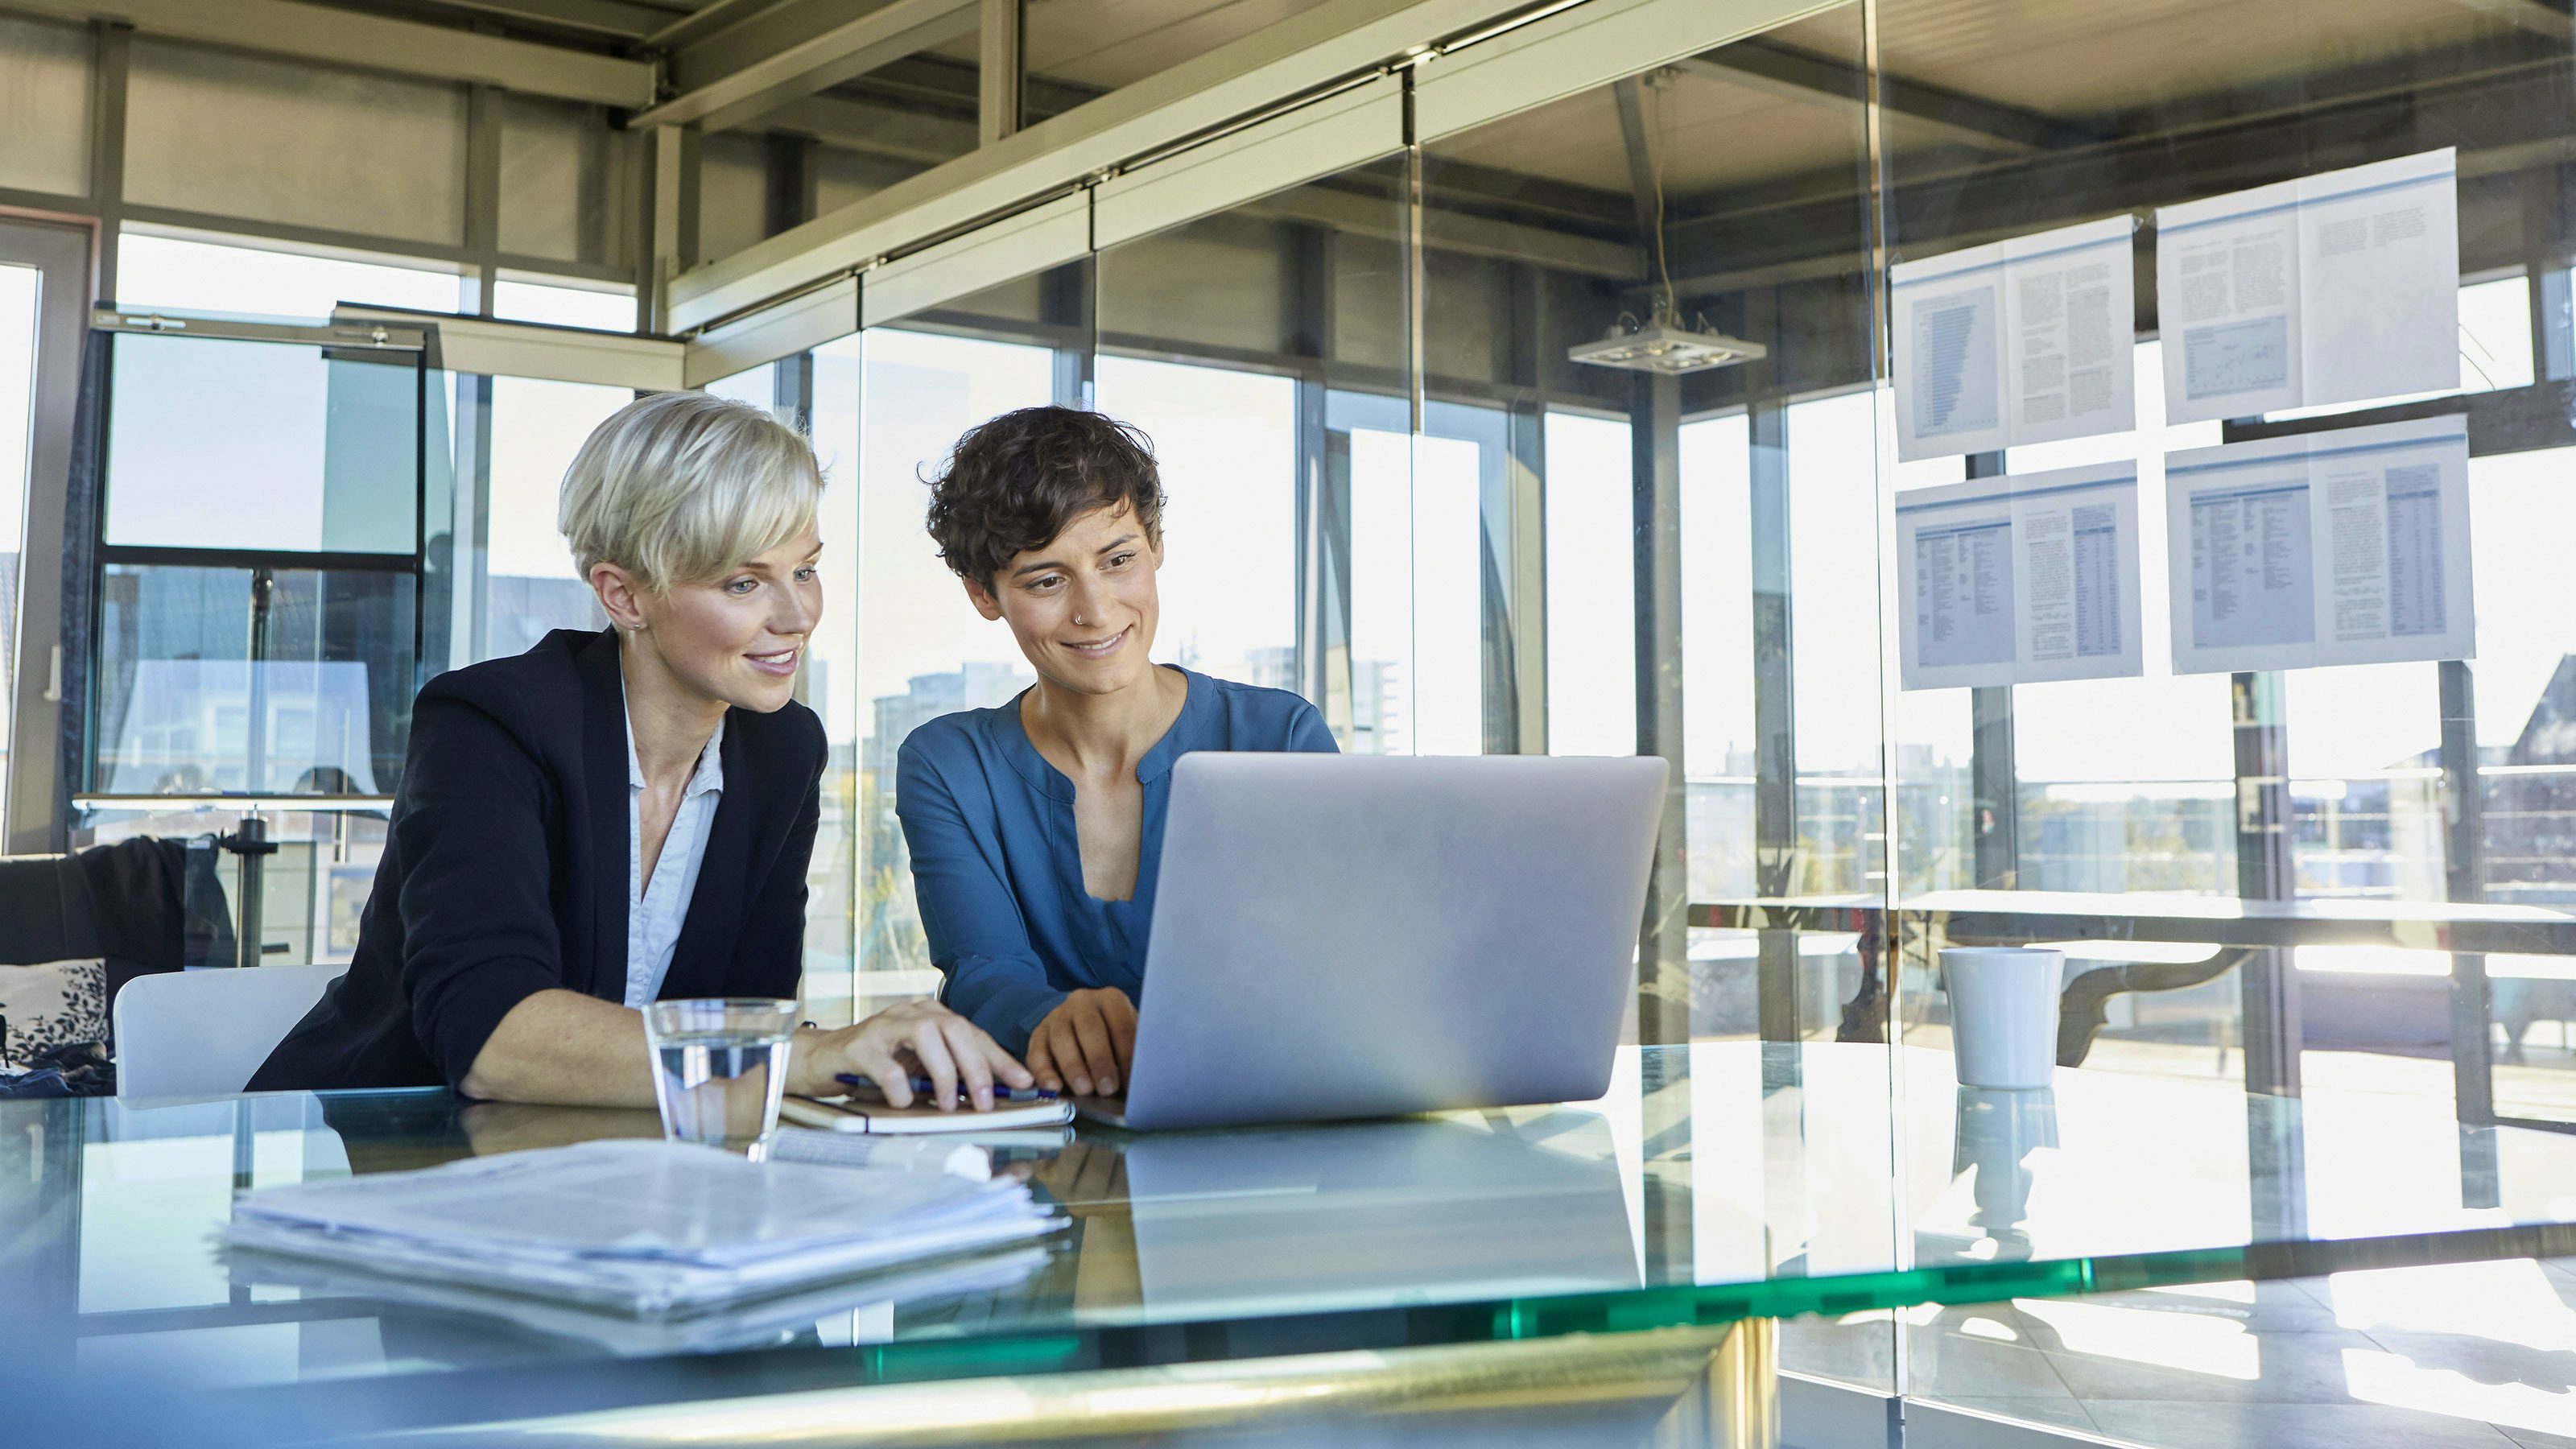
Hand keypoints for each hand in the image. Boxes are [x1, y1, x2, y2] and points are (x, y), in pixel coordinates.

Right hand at [790, 999, 1032, 1111]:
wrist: (818, 1060)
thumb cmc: (875, 1065)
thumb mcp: (917, 1068)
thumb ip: (947, 1074)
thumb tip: (988, 1095)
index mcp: (930, 1016)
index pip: (973, 1033)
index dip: (1000, 1058)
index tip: (1024, 1083)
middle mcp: (910, 1013)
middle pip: (955, 1029)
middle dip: (977, 1067)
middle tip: (986, 1101)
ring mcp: (883, 1025)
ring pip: (925, 1036)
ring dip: (944, 1073)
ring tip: (950, 1105)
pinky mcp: (857, 1045)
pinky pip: (885, 1063)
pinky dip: (900, 1086)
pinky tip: (905, 1103)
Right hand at [1027, 987, 1135, 1096]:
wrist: (1079, 1019)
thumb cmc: (1111, 1033)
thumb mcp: (1126, 1033)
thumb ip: (1133, 1049)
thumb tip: (1142, 1080)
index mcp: (1111, 999)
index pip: (1122, 1027)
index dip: (1127, 1057)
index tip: (1131, 1083)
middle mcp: (1082, 1002)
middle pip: (1090, 1029)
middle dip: (1100, 1061)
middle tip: (1108, 1088)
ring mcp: (1057, 1016)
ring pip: (1062, 1039)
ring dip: (1073, 1067)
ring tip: (1084, 1090)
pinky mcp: (1039, 1033)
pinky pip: (1037, 1053)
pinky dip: (1044, 1072)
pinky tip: (1054, 1087)